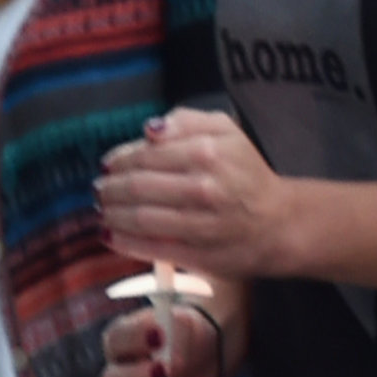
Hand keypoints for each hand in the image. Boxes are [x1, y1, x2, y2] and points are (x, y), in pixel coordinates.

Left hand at [95, 110, 288, 279]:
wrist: (277, 222)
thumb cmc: (246, 174)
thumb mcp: (226, 131)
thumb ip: (187, 120)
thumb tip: (150, 129)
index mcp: (207, 152)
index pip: (146, 154)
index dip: (120, 160)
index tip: (107, 165)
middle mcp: (203, 187)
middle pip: (138, 186)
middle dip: (110, 188)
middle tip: (98, 189)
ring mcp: (201, 224)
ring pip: (141, 218)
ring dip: (112, 214)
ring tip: (101, 210)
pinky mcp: (199, 255)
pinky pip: (152, 247)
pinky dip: (125, 241)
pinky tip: (110, 234)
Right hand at [99, 302, 222, 376]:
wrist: (207, 354)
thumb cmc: (186, 334)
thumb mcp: (184, 323)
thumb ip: (173, 333)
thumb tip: (166, 348)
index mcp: (122, 344)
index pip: (116, 340)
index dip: (135, 338)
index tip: (160, 335)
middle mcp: (121, 376)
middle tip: (165, 370)